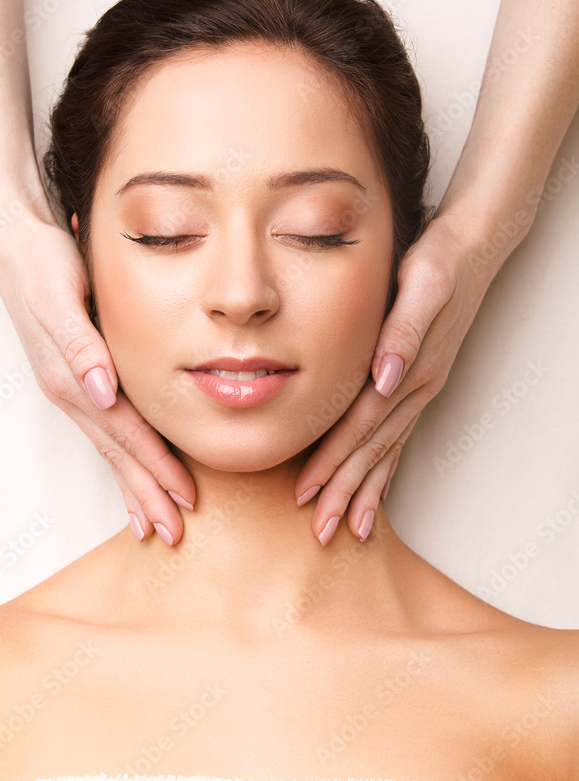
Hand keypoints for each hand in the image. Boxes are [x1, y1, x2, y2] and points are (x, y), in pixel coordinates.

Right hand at [0, 210, 195, 545]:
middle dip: (146, 495)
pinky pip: (104, 431)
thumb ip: (80, 345)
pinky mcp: (79, 379)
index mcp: (73, 379)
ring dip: (134, 486)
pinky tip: (132, 473)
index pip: (124, 436)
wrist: (18, 242)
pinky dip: (121, 459)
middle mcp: (74, 391)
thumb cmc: (43, 264)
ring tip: (153, 522)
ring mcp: (74, 389)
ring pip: (110, 449)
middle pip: (117, 454)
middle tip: (174, 534)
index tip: (183, 501)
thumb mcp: (60, 296)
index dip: (154, 468)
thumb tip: (103, 392)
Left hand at [294, 213, 492, 544]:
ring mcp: (421, 390)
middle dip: (345, 493)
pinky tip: (377, 488)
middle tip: (321, 532)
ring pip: (388, 452)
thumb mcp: (421, 286)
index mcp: (410, 370)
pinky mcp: (421, 384)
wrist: (473, 247)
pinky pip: (401, 437)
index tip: (306, 494)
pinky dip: (387, 468)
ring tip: (350, 528)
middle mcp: (416, 388)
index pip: (362, 427)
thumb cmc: (440, 262)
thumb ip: (402, 332)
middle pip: (374, 452)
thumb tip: (385, 378)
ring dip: (366, 491)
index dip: (333, 462)